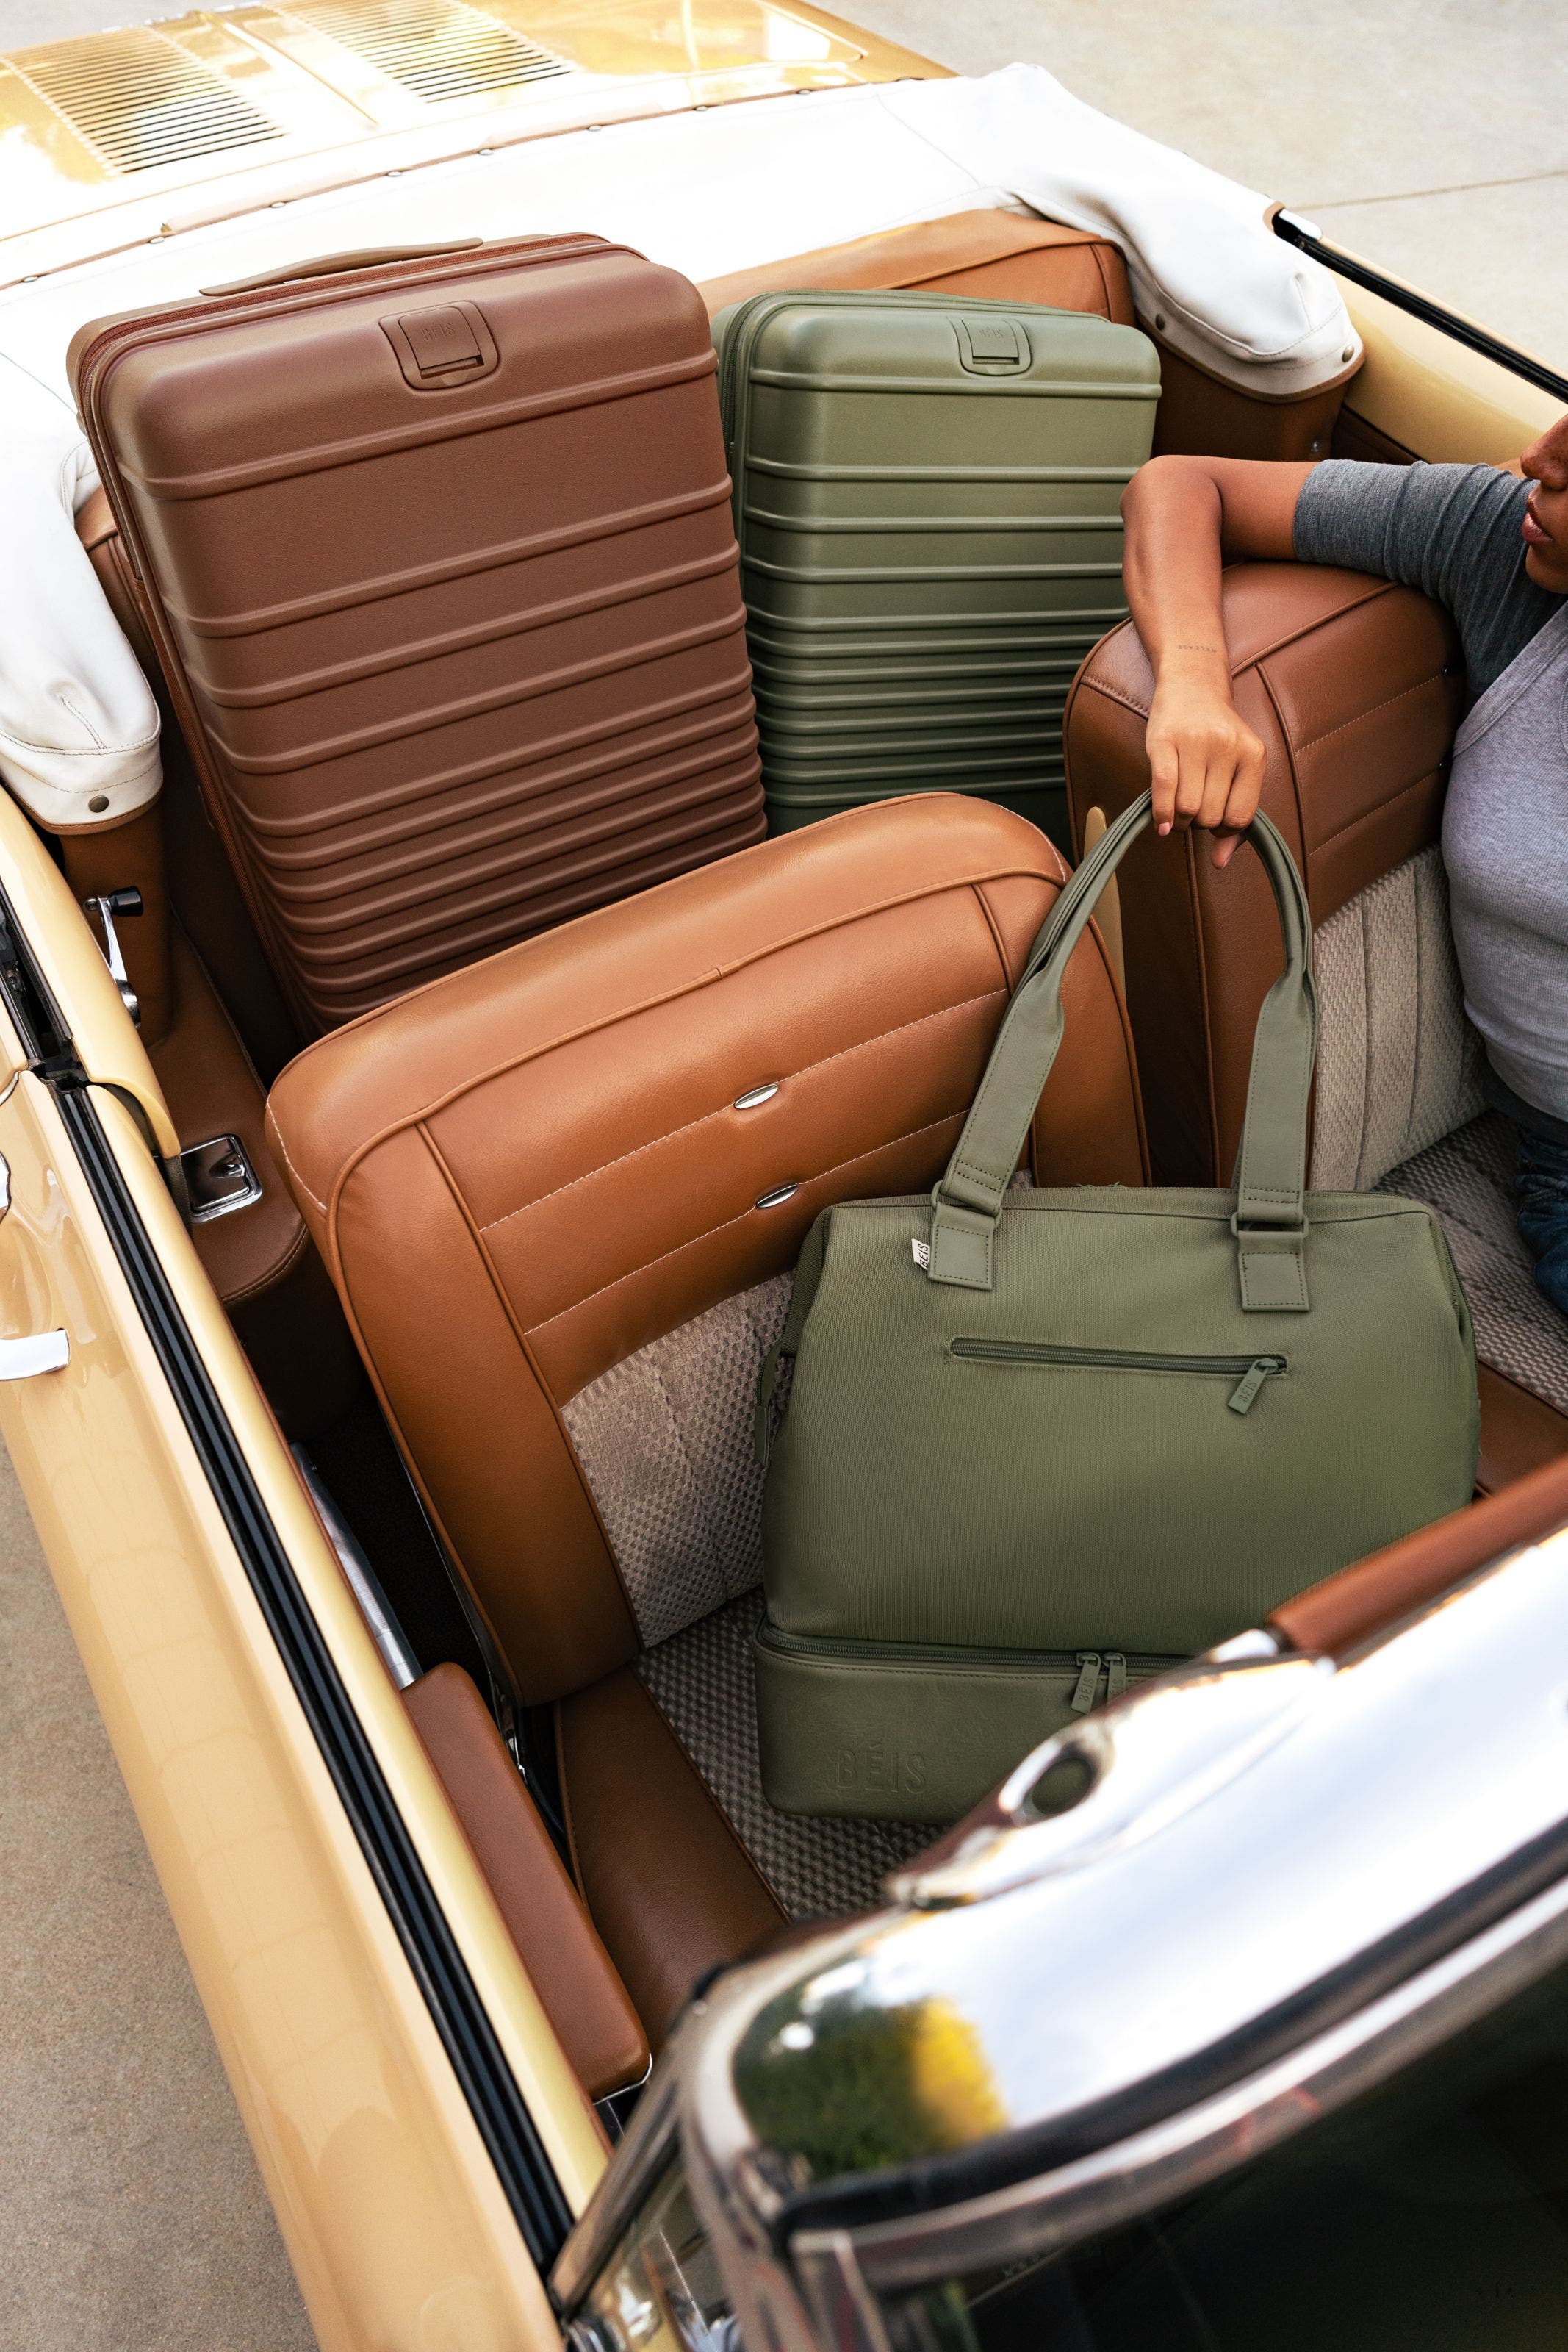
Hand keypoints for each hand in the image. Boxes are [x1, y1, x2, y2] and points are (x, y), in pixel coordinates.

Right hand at [1145, 655, 1266, 869]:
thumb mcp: (1237, 769)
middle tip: (1193, 809)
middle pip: (1210, 816)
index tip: (1212, 820)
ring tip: (1178, 809)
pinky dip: (1161, 815)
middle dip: (1198, 822)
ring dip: (1178, 820)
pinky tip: (1160, 822)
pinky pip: (1163, 792)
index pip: (1240, 817)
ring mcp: (1197, 743)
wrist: (1192, 686)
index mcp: (1253, 755)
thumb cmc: (1215, 736)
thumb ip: (1235, 815)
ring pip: (1187, 809)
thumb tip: (1222, 862)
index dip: (1223, 829)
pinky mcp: (1165, 742)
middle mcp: (1228, 747)